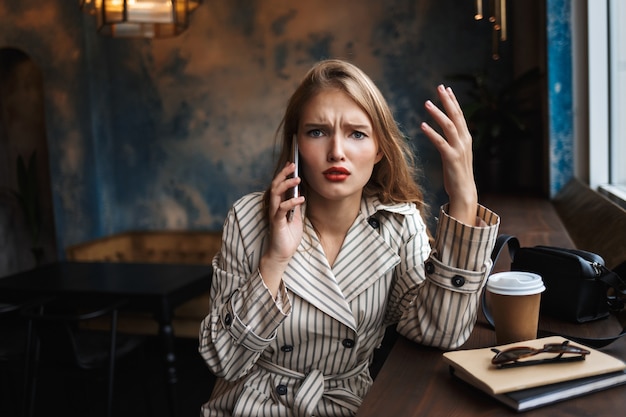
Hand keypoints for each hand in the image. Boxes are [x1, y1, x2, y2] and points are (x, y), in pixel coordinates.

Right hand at [260, 162, 304, 295]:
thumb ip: (296, 205)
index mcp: (278, 204)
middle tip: (292, 165)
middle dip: (284, 174)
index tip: (292, 163)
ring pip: (276, 194)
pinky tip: (301, 198)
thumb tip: (302, 192)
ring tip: (297, 178)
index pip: (279, 185)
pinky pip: (281, 208)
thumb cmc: (288, 236)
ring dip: (286, 184)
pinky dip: (291, 202)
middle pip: (276, 185)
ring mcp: (274, 214)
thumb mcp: (296, 217)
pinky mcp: (276, 222)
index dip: (284, 174)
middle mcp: (274, 207)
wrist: (282, 254)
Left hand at [421, 85, 477, 224]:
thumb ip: (453, 140)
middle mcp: (464, 140)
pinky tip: (422, 125)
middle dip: (448, 100)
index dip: (453, 101)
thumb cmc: (458, 173)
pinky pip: (440, 143)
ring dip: (438, 113)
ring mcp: (459, 149)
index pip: (459, 115)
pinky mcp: (451, 158)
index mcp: (465, 138)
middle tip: (439, 87)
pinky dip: (432, 133)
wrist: (464, 191)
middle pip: (456, 116)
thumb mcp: (457, 153)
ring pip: (449, 126)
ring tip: (427, 103)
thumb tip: (447, 130)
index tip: (446, 88)